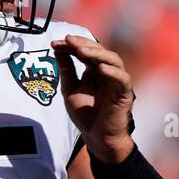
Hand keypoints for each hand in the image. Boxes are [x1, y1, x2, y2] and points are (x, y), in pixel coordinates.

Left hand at [52, 35, 135, 163]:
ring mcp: (117, 81)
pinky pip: (122, 79)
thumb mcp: (70, 89)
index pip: (85, 51)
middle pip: (99, 51)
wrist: (95, 137)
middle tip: (68, 41)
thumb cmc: (85, 114)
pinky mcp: (125, 94)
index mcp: (94, 70)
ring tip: (81, 51)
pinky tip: (100, 68)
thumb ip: (66, 70)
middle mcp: (107, 72)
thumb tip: (57, 49)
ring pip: (113, 60)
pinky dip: (113, 72)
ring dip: (98, 53)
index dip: (71, 45)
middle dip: (83, 44)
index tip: (54, 43)